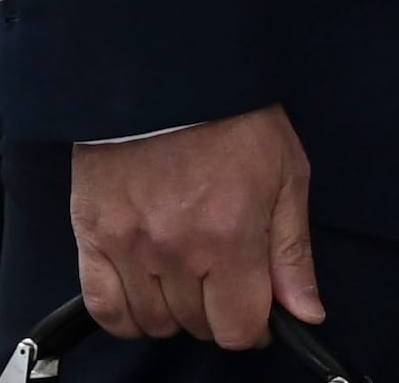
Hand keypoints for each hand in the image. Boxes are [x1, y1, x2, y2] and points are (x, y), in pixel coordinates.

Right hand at [72, 106, 318, 349]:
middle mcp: (177, 249)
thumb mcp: (286, 173)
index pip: (238, 328)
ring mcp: (130, 244)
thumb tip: (305, 313)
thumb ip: (291, 252)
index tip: (255, 308)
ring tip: (185, 275)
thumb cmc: (232, 116)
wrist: (165, 69)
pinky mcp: (92, 233)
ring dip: (175, 312)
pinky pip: (105, 307)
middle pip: (197, 326)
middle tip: (222, 275)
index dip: (253, 327)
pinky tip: (144, 294)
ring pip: (154, 322)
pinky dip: (125, 316)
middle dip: (217, 311)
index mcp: (229, 236)